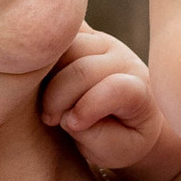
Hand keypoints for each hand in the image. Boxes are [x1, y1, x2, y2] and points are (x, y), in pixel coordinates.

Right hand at [41, 28, 180, 180]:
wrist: (130, 118)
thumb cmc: (122, 139)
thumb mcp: (115, 150)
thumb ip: (93, 134)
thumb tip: (65, 114)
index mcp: (139, 90)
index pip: (115, 88)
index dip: (88, 108)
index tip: (71, 126)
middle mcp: (124, 60)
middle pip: (83, 69)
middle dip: (58, 97)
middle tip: (50, 120)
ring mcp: (104, 43)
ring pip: (66, 48)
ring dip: (46, 77)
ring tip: (45, 101)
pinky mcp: (86, 35)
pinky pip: (60, 31)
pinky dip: (46, 47)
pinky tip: (40, 71)